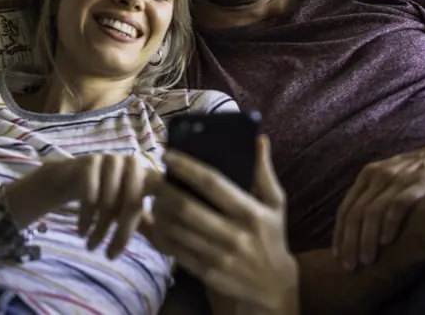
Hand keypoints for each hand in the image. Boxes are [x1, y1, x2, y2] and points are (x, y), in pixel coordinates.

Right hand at [70, 154, 160, 259]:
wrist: (66, 178)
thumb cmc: (105, 198)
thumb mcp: (127, 212)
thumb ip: (148, 226)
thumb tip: (169, 249)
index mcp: (148, 175)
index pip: (160, 194)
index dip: (163, 213)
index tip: (159, 241)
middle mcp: (133, 164)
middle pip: (132, 202)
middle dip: (122, 233)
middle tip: (111, 256)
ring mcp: (112, 160)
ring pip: (109, 202)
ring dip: (99, 229)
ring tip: (92, 246)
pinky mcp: (90, 161)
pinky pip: (90, 195)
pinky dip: (86, 217)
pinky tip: (82, 232)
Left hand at [142, 136, 298, 311]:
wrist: (273, 285)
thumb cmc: (271, 235)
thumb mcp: (275, 203)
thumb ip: (264, 172)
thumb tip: (259, 139)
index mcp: (251, 212)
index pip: (213, 183)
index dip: (187, 167)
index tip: (168, 154)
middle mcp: (235, 235)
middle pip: (187, 208)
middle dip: (163, 190)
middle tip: (149, 177)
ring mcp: (220, 257)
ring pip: (178, 230)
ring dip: (158, 212)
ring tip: (149, 197)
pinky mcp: (208, 273)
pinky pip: (177, 251)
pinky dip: (161, 235)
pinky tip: (154, 222)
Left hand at [333, 132, 424, 270]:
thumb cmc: (414, 172)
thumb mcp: (386, 180)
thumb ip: (371, 199)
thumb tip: (354, 231)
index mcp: (365, 176)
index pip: (344, 209)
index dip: (339, 234)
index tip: (337, 257)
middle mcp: (376, 176)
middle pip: (355, 213)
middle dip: (350, 242)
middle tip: (350, 265)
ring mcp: (396, 179)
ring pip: (372, 212)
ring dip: (367, 239)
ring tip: (367, 260)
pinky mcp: (416, 183)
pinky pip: (397, 205)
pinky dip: (390, 224)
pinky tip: (387, 242)